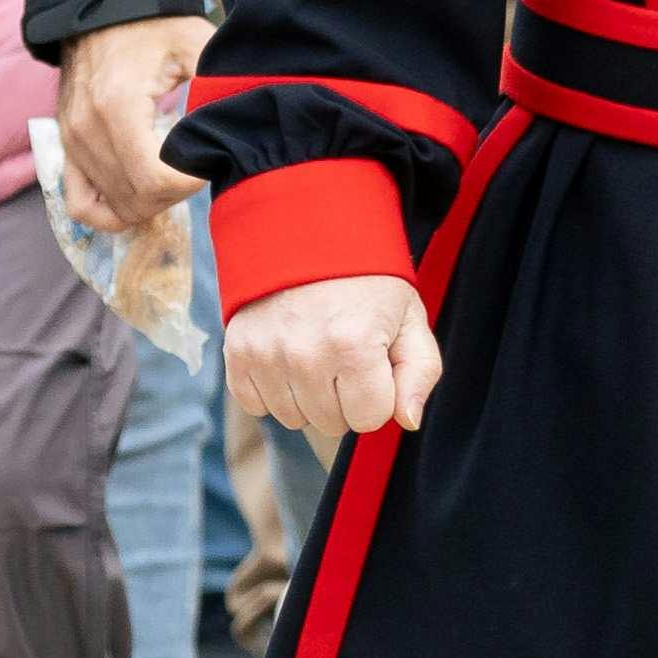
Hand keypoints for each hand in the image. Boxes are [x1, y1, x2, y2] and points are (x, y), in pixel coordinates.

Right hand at [53, 15, 211, 229]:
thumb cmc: (153, 25)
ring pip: (114, 205)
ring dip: (151, 202)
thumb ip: (218, 82)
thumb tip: (239, 123)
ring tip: (175, 176)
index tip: (209, 164)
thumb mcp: (194, 42)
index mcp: (118, 105)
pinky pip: (79, 203)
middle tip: (196, 168)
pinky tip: (138, 198)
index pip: (153, 179)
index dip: (189, 184)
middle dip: (175, 194)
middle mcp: (87, 129)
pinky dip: (109, 211)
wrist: (102, 10)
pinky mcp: (67, 147)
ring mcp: (72, 141)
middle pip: (135, 198)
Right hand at [225, 273, 440, 443]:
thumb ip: (420, 372)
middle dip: (345, 397)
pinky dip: (272, 390)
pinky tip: (287, 357)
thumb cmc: (366, 280)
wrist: (305, 233)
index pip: (370, 419)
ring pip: (294, 418)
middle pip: (332, 424)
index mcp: (354, 346)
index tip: (373, 360)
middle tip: (344, 352)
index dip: (378, 394)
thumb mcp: (409, 317)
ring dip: (308, 396)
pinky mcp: (237, 354)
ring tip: (316, 351)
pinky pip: (257, 406)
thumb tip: (408, 420)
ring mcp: (266, 356)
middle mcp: (305, 355)